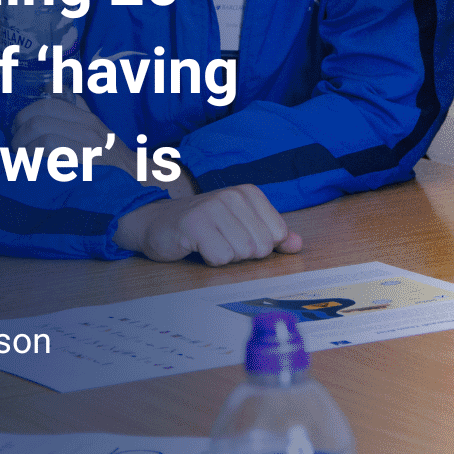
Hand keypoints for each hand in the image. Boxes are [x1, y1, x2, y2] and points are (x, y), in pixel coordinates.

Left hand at [10, 95, 134, 175]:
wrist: (135, 179)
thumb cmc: (112, 158)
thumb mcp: (98, 129)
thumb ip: (77, 109)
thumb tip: (53, 88)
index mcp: (86, 116)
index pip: (49, 101)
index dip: (26, 113)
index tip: (18, 127)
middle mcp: (86, 125)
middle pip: (40, 117)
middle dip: (19, 131)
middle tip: (15, 145)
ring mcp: (86, 143)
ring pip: (41, 132)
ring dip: (23, 145)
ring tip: (21, 156)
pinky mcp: (83, 160)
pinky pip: (49, 149)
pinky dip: (33, 156)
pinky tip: (31, 165)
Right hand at [116, 185, 302, 265]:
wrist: (156, 223)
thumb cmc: (202, 227)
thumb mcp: (241, 226)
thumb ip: (271, 235)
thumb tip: (297, 244)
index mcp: (249, 193)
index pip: (278, 234)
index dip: (260, 245)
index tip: (238, 237)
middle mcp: (232, 196)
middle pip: (261, 246)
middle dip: (242, 254)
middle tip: (221, 242)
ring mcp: (213, 207)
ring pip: (242, 253)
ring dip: (225, 257)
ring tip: (210, 244)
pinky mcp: (195, 224)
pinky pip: (220, 257)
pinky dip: (211, 260)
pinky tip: (198, 248)